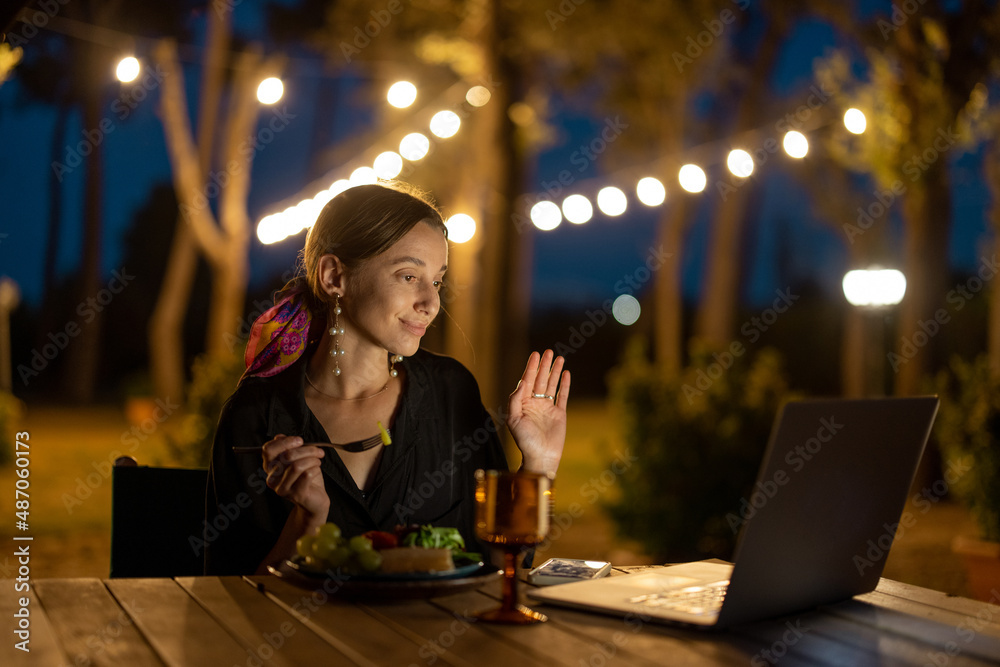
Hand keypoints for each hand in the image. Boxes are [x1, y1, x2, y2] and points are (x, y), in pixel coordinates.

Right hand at [262, 434, 329, 520]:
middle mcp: (272, 479)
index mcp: (270, 468)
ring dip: (312, 459)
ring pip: (297, 465)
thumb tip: (279, 436)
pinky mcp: (296, 495)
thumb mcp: (297, 459)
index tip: (300, 441)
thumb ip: (287, 448)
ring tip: (318, 461)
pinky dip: (316, 469)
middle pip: (287, 456)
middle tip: (318, 451)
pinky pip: (307, 475)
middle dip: (306, 449)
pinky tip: (317, 470)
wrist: (315, 499)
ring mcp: (283, 488)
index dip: (285, 442)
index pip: (268, 450)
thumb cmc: (306, 477)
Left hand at [506, 350, 570, 474]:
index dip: (532, 367)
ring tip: (559, 358)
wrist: (541, 456)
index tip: (536, 355)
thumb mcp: (514, 419)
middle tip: (548, 351)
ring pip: (552, 385)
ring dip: (555, 371)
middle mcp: (535, 403)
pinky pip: (562, 396)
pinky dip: (564, 385)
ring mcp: (548, 408)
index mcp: (523, 403)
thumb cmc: (525, 441)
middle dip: (544, 365)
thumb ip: (516, 399)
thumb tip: (522, 382)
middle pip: (540, 379)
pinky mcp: (559, 413)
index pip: (527, 380)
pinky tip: (566, 374)